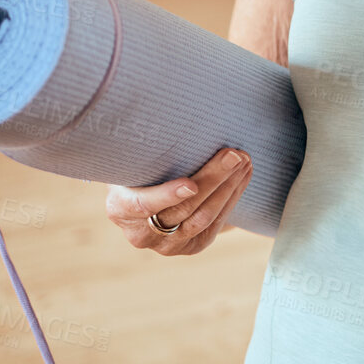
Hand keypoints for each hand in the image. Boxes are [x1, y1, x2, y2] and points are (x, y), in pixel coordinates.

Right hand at [106, 148, 251, 255]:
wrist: (145, 197)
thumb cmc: (138, 169)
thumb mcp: (131, 160)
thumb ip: (144, 151)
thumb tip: (170, 117)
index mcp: (120, 209)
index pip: (144, 205)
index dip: (168, 196)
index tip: (191, 184)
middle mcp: (142, 234)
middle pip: (183, 209)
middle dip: (212, 179)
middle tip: (233, 155)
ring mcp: (167, 245)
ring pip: (204, 217)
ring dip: (228, 187)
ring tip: (243, 160)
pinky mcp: (191, 246)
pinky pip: (216, 222)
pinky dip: (232, 196)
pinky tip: (243, 175)